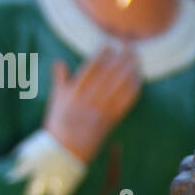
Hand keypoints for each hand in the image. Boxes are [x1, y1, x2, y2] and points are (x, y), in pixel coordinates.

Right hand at [43, 45, 140, 162]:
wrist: (65, 150)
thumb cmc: (58, 123)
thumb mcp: (56, 100)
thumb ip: (60, 80)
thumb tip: (59, 62)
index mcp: (74, 91)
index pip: (90, 69)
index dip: (101, 56)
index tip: (109, 45)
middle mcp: (88, 98)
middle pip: (108, 74)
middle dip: (120, 58)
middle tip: (130, 46)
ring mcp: (101, 109)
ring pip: (118, 86)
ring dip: (130, 70)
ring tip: (137, 58)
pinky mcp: (111, 120)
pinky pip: (124, 102)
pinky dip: (133, 89)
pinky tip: (139, 79)